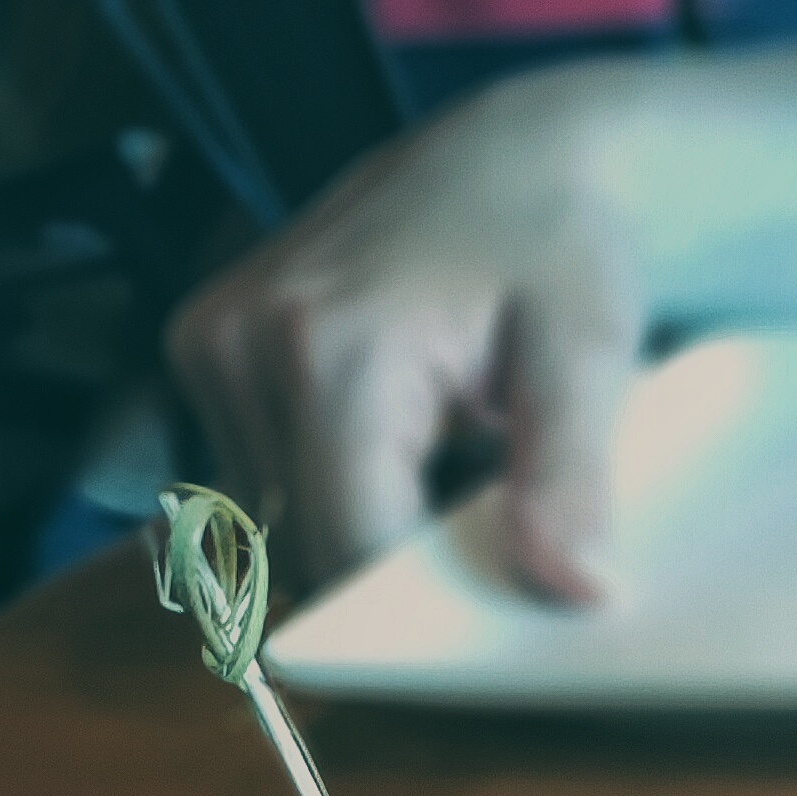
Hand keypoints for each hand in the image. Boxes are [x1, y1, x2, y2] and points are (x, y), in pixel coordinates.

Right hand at [169, 76, 646, 602]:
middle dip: (402, 575)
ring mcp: (211, 348)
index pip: (352, 552)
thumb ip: (572, 478)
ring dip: (370, 529)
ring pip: (285, 527)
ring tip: (453, 466)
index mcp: (325, 350)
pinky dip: (342, 489)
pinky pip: (270, 481)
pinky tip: (408, 445)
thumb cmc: (559, 247)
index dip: (427, 614)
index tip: (499, 632)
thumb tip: (577, 593)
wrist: (516, 163)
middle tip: (496, 535)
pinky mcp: (207, 354)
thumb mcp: (589, 354)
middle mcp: (241, 347)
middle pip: (310, 550)